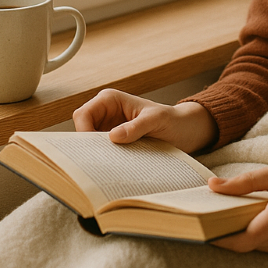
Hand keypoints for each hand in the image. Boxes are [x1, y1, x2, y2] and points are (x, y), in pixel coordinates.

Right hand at [72, 89, 216, 153]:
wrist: (185, 131)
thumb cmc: (172, 119)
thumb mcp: (156, 120)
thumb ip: (136, 127)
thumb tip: (113, 136)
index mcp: (110, 100)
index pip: (83, 114)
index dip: (83, 132)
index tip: (93, 150)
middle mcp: (105, 113)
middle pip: (81, 131)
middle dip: (86, 146)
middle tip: (96, 163)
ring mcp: (108, 129)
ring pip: (88, 145)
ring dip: (95, 156)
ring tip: (107, 167)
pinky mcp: (114, 144)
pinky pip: (100, 154)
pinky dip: (103, 161)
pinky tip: (112, 168)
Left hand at [209, 164, 267, 256]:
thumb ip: (246, 180)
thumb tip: (213, 186)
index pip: (249, 235)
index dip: (223, 238)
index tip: (203, 229)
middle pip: (248, 243)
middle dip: (226, 234)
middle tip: (206, 220)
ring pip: (255, 246)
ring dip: (239, 235)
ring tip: (225, 217)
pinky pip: (265, 246)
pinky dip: (253, 235)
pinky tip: (249, 220)